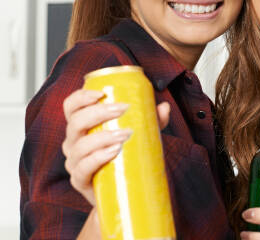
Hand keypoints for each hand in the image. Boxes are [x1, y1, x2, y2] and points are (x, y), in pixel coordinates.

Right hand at [62, 88, 169, 204]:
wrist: (123, 191)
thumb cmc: (126, 156)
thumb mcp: (139, 135)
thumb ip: (151, 121)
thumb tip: (164, 107)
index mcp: (81, 127)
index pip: (71, 107)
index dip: (81, 97)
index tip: (102, 93)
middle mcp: (73, 143)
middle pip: (75, 123)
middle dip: (99, 113)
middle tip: (123, 109)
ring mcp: (74, 163)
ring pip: (79, 146)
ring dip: (102, 137)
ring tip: (125, 134)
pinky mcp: (80, 181)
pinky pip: (82, 169)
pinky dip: (97, 158)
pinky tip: (113, 151)